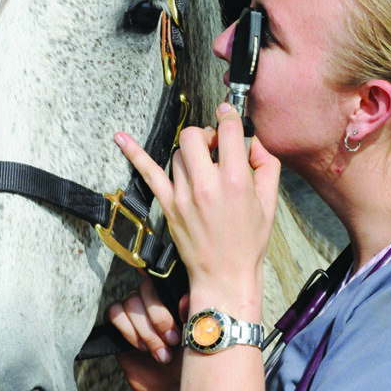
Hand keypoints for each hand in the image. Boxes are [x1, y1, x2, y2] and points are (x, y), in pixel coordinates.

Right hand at [106, 277, 186, 390]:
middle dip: (159, 319)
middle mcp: (153, 298)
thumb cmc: (189, 360)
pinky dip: (128, 330)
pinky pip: (114, 313)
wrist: (172, 388)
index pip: (164, 278)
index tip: (180, 326)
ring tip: (160, 352)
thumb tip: (186, 298)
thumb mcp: (197, 337)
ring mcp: (135, 309)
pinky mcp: (119, 324)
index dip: (169, 301)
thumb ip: (193, 315)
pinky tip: (141, 347)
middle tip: (173, 342)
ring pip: (130, 302)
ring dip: (146, 330)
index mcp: (174, 294)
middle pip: (145, 288)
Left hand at [114, 103, 280, 316]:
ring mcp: (183, 194)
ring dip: (190, 152)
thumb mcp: (269, 202)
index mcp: (235, 181)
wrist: (225, 275)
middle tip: (214, 146)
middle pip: (195, 135)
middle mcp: (206, 185)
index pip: (227, 131)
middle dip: (206, 134)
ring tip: (202, 164)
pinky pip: (148, 173)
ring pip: (178, 152)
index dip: (229, 117)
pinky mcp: (168, 205)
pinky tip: (120, 138)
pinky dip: (134, 153)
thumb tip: (252, 141)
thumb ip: (266, 165)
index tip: (228, 115)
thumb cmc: (248, 241)